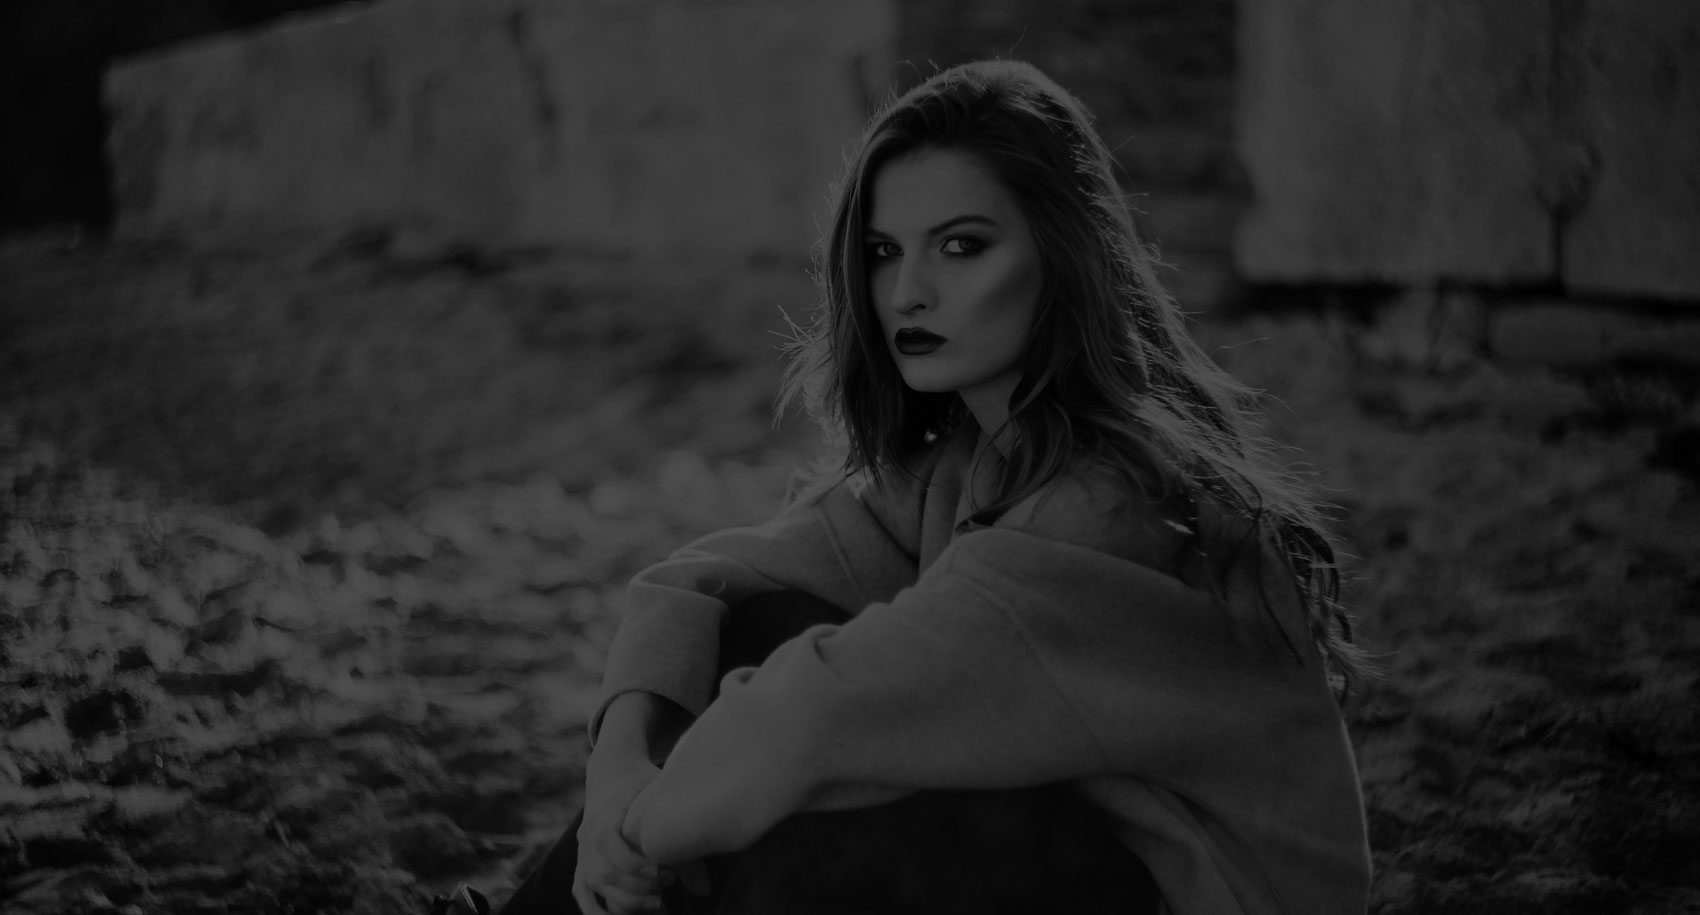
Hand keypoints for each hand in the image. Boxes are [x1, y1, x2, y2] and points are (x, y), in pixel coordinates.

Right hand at [574, 749, 666, 914]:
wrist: (611, 769)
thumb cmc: (641, 781)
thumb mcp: (659, 794)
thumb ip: (679, 833)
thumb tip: (703, 889)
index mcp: (604, 814)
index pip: (607, 842)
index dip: (632, 862)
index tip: (661, 870)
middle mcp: (588, 835)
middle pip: (603, 872)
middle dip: (637, 886)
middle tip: (670, 881)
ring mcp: (583, 850)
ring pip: (594, 886)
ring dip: (625, 902)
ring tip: (659, 903)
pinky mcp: (584, 861)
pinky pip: (582, 892)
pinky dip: (597, 911)